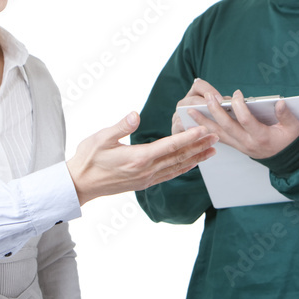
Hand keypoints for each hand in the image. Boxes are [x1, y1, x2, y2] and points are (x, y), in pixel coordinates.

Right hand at [67, 112, 217, 204]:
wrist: (80, 184)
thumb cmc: (88, 158)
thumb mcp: (101, 137)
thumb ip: (121, 126)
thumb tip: (135, 114)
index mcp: (138, 158)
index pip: (170, 145)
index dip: (189, 137)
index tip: (204, 129)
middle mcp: (146, 170)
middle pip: (179, 157)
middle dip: (199, 146)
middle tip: (217, 136)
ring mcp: (146, 178)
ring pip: (177, 167)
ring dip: (196, 158)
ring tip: (212, 150)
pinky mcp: (144, 182)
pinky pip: (169, 175)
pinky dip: (183, 168)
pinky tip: (192, 163)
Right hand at [171, 78, 230, 134]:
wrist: (192, 140)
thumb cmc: (207, 123)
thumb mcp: (214, 111)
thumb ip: (221, 106)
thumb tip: (231, 103)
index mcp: (194, 95)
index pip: (199, 85)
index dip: (210, 91)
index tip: (221, 100)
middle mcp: (184, 103)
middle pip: (192, 99)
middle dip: (205, 105)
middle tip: (217, 111)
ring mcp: (177, 115)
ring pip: (185, 113)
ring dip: (197, 117)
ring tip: (209, 123)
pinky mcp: (174, 128)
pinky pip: (179, 127)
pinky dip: (190, 130)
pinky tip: (200, 133)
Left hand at [186, 89, 298, 159]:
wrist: (286, 160)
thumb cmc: (289, 140)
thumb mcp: (293, 127)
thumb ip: (286, 115)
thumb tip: (280, 102)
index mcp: (261, 136)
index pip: (246, 120)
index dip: (239, 106)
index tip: (237, 93)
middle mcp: (247, 143)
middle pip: (227, 126)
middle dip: (216, 110)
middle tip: (208, 97)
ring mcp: (240, 146)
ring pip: (218, 134)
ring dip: (204, 122)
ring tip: (191, 111)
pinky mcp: (237, 146)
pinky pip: (219, 138)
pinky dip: (207, 130)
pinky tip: (197, 123)